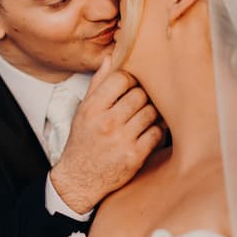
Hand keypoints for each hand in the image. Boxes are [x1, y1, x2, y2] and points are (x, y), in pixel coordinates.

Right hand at [50, 56, 162, 213]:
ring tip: (148, 115)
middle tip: (143, 101)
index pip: (121, 78)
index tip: (133, 86)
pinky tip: (152, 130)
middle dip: (144, 96)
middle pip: (140, 94)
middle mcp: (106, 122)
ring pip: (151, 112)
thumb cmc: (83, 142)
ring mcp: (121, 140)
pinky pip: (157, 133)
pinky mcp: (134, 156)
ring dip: (153, 112)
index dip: (131, 79)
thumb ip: (98, 84)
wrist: (79, 179)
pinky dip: (157, 130)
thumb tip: (112, 57)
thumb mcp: (84, 111)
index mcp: (92, 108)